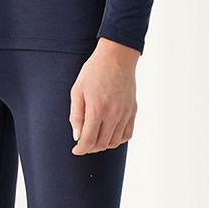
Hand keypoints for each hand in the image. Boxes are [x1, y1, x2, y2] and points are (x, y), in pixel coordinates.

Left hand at [70, 38, 140, 153]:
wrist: (117, 56)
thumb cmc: (93, 71)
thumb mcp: (77, 91)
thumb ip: (76, 116)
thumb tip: (77, 136)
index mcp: (96, 109)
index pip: (88, 140)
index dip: (80, 150)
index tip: (76, 150)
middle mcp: (113, 114)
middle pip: (101, 144)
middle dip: (90, 148)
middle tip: (83, 143)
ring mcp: (125, 113)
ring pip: (115, 142)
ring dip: (103, 144)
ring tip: (95, 138)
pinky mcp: (133, 110)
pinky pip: (127, 134)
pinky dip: (117, 139)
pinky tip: (109, 133)